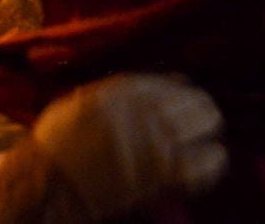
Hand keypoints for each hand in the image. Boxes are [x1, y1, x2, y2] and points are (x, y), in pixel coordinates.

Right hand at [31, 73, 227, 217]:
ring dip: (208, 129)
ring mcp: (155, 142)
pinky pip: (203, 163)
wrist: (52, 181)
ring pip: (203, 125)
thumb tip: (156, 85)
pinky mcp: (163, 173)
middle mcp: (141, 111)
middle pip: (191, 102)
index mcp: (117, 92)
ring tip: (209, 135)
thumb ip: (115, 92)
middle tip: (203, 116)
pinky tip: (212, 159)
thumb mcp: (79, 102)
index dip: (179, 88)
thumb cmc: (61, 141)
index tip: (186, 92)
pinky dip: (212, 161)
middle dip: (200, 107)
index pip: (165, 83)